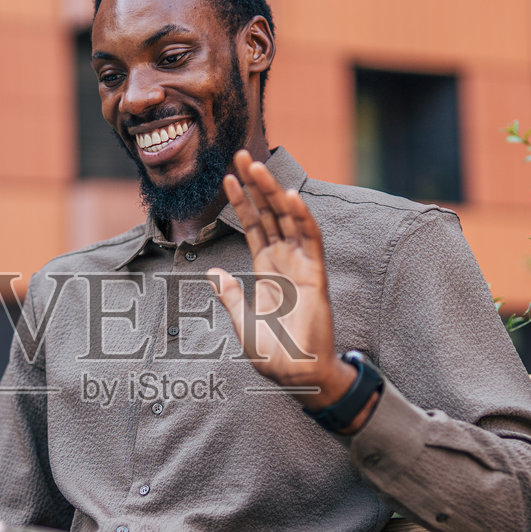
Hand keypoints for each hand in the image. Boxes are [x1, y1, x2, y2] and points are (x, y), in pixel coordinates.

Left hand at [207, 152, 358, 411]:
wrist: (296, 375)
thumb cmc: (273, 354)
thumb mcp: (242, 322)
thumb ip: (229, 297)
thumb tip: (213, 275)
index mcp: (267, 270)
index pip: (254, 226)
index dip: (242, 202)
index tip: (228, 178)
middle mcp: (285, 262)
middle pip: (270, 214)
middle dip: (257, 185)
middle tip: (242, 156)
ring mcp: (302, 266)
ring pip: (289, 220)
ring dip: (275, 193)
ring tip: (259, 167)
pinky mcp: (316, 277)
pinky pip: (310, 241)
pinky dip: (302, 219)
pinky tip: (290, 197)